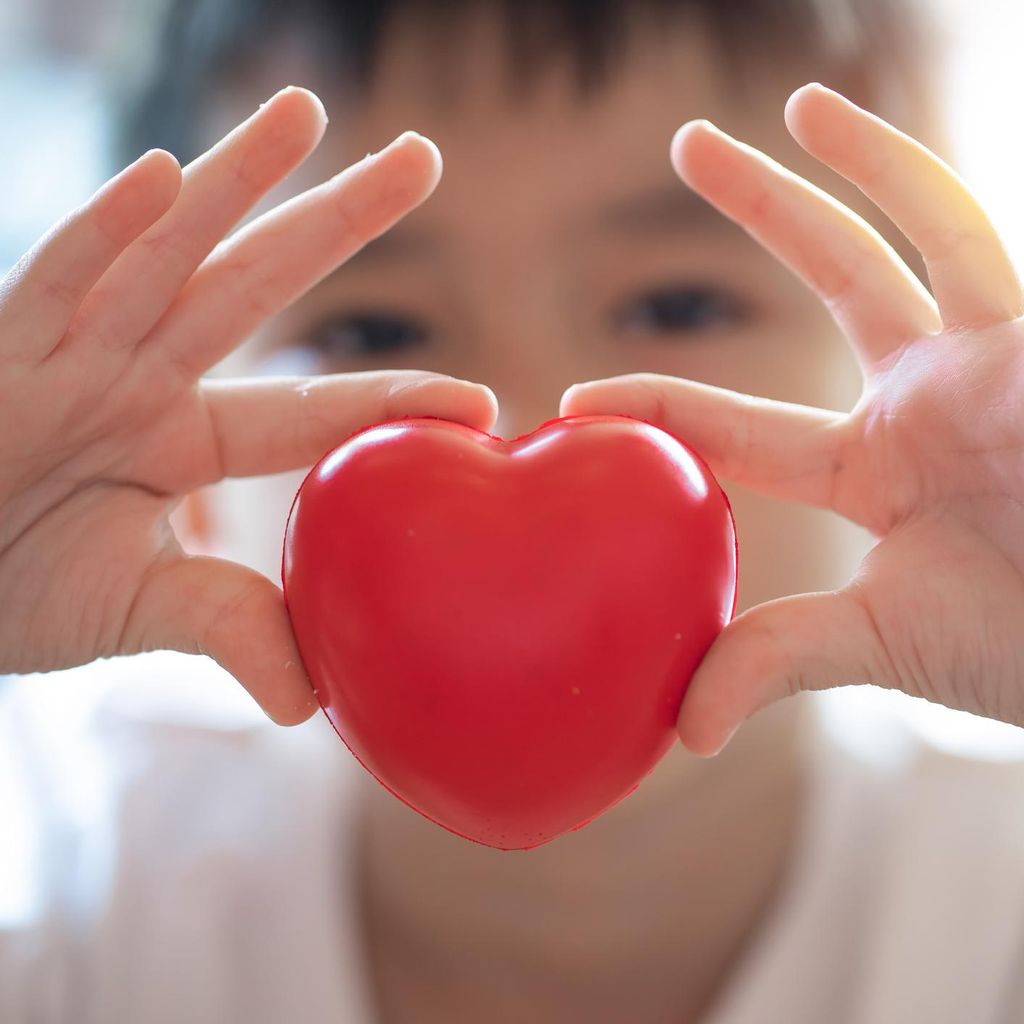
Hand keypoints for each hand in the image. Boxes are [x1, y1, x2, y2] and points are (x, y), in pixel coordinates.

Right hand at [0, 87, 495, 724]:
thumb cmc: (10, 590)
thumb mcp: (135, 610)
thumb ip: (223, 626)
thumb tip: (316, 703)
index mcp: (185, 439)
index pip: (312, 412)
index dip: (394, 399)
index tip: (482, 400)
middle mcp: (143, 376)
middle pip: (258, 284)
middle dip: (339, 221)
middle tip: (425, 157)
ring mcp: (75, 353)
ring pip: (167, 254)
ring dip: (235, 181)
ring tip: (308, 112)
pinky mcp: (0, 352)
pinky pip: (53, 279)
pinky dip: (105, 232)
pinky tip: (166, 175)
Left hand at [560, 82, 1023, 755]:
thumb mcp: (885, 642)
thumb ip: (780, 659)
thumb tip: (678, 731)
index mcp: (875, 470)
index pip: (736, 424)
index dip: (656, 405)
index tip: (570, 401)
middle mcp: (925, 399)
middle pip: (828, 281)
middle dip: (762, 213)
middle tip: (683, 146)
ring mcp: (986, 360)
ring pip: (909, 233)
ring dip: (851, 164)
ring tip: (793, 97)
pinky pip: (963, 234)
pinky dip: (907, 177)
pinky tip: (837, 117)